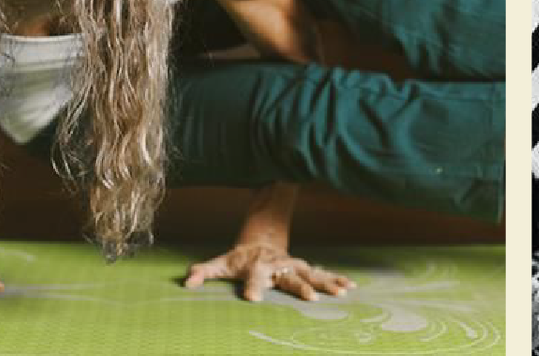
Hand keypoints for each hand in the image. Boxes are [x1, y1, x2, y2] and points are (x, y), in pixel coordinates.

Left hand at [184, 242, 350, 302]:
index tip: (252, 298)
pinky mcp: (304, 268)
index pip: (253, 276)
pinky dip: (337, 279)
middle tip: (309, 299)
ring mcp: (294, 265)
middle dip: (299, 287)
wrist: (262, 239)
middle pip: (289, 276)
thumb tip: (187, 281)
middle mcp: (278, 264)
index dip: (252, 286)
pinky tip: (351, 287)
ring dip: (326, 283)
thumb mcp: (219, 262)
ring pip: (312, 275)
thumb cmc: (239, 258)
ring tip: (341, 293)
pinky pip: (323, 274)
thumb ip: (204, 271)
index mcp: (257, 264)